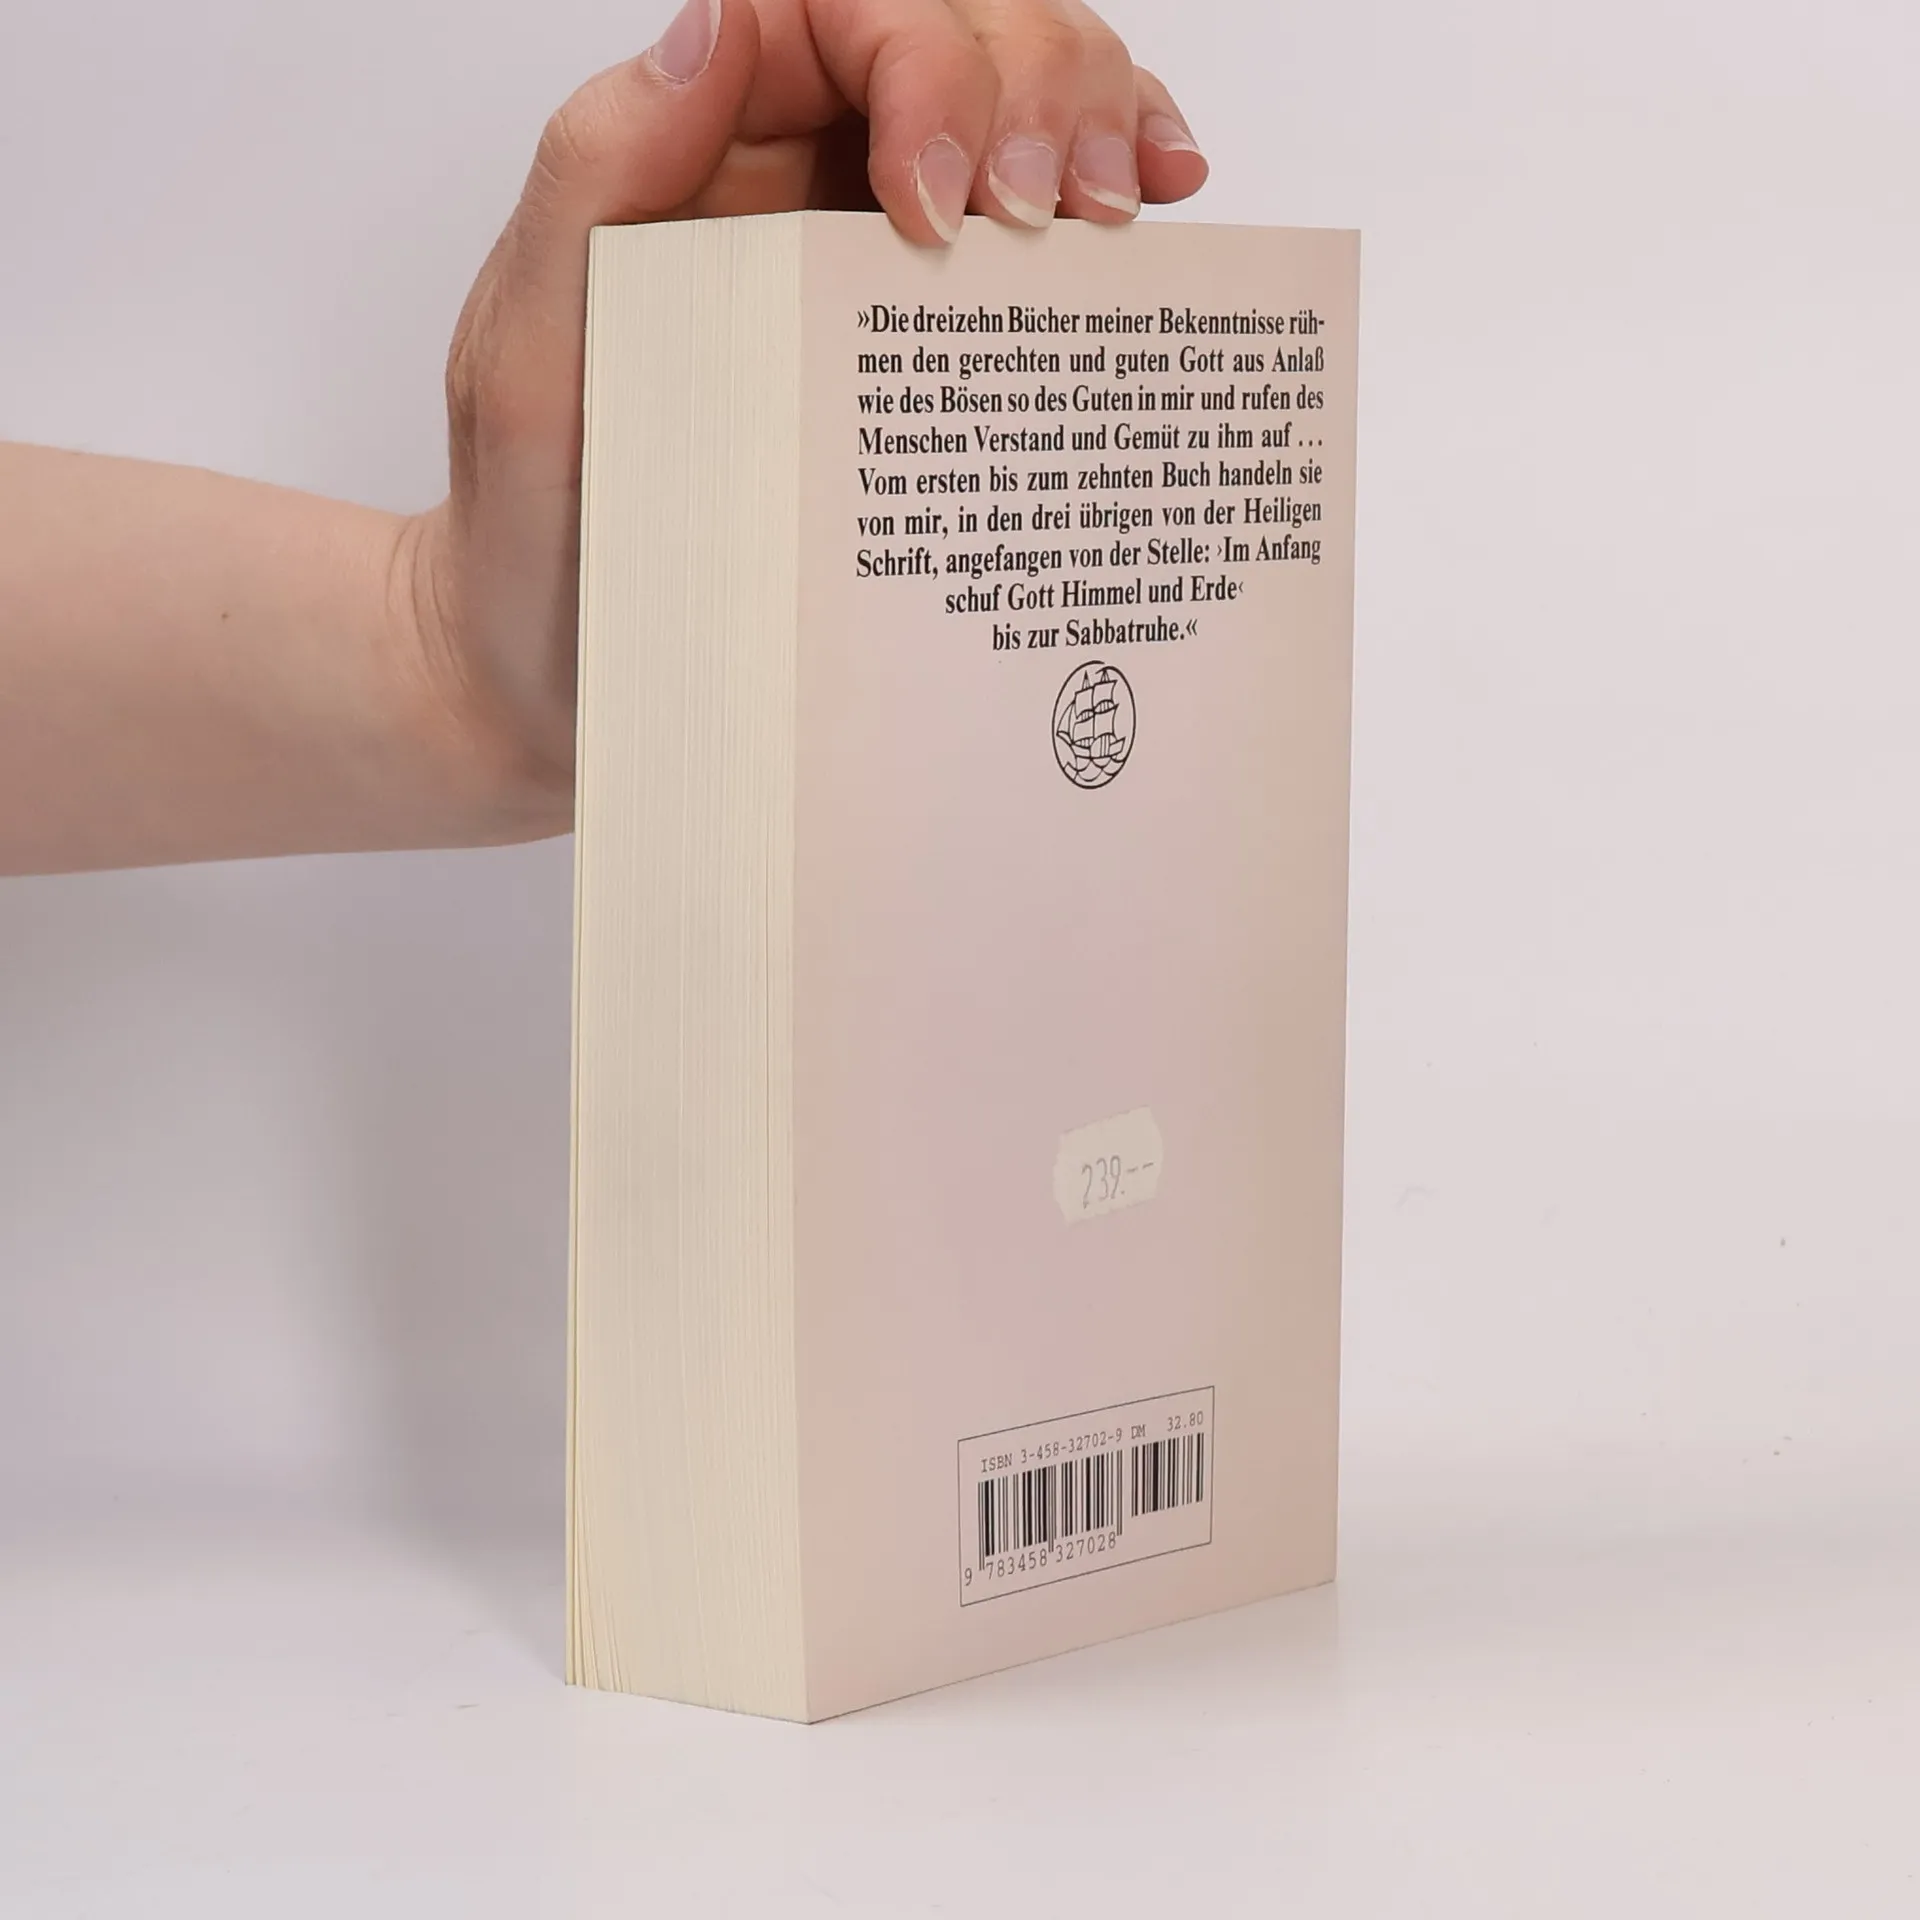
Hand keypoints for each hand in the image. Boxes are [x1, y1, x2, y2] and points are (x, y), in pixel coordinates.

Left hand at [408, 0, 1207, 829]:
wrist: (580, 687)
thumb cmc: (542, 547)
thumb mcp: (529, 373)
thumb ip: (592, 184)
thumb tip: (714, 28)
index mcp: (690, 158)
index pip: (831, 15)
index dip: (921, 58)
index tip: (942, 201)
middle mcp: (789, 181)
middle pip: (950, 35)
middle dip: (1032, 86)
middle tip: (1056, 216)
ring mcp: (866, 255)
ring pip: (1016, 104)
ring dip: (1091, 120)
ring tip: (1118, 216)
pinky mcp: (926, 344)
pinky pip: (1036, 228)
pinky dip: (1114, 188)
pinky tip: (1158, 211)